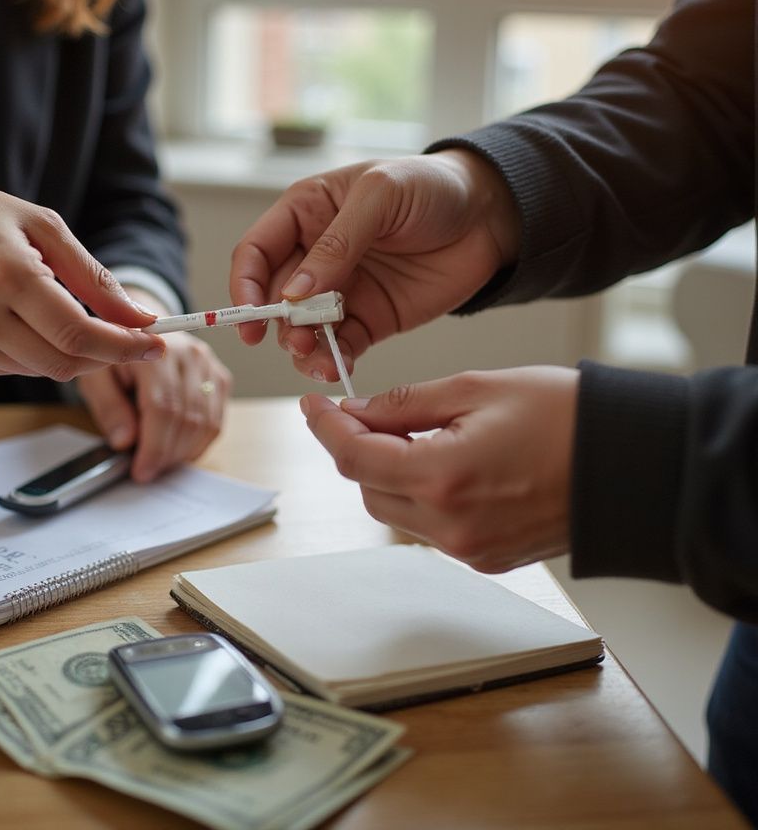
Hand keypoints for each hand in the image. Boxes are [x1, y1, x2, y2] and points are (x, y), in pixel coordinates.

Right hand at [0, 172, 165, 378]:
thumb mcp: (40, 225)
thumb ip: (92, 275)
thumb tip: (137, 317)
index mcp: (7, 274)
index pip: (80, 332)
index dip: (125, 345)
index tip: (157, 343)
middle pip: (66, 362)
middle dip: (107, 355)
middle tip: (130, 337)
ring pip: (42, 370)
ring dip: (72, 353)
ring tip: (73, 316)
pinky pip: (12, 368)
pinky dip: (36, 352)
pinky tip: (27, 322)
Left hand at [77, 289, 231, 481]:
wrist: (139, 330)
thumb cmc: (114, 356)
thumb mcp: (94, 376)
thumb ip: (108, 407)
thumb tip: (125, 441)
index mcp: (155, 348)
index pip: (163, 408)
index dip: (154, 447)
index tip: (140, 471)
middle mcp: (190, 354)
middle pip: (187, 419)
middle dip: (166, 454)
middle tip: (146, 471)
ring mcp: (209, 365)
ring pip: (206, 424)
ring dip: (182, 452)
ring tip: (159, 462)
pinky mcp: (220, 377)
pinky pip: (216, 422)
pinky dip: (198, 444)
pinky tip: (177, 450)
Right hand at [229, 151, 519, 384]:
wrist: (492, 216)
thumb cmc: (432, 186)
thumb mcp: (381, 196)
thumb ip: (337, 242)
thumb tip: (294, 293)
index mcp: (305, 213)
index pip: (256, 252)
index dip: (245, 284)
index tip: (250, 314)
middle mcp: (315, 255)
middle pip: (274, 298)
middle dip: (279, 323)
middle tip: (298, 339)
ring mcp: (341, 291)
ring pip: (302, 328)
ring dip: (302, 347)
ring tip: (317, 357)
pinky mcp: (369, 320)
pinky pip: (339, 346)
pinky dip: (332, 360)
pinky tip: (336, 367)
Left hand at [300, 366, 578, 572]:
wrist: (631, 465)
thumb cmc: (566, 417)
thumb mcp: (476, 388)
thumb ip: (405, 403)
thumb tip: (356, 411)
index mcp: (443, 477)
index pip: (353, 457)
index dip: (325, 427)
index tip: (313, 405)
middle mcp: (450, 525)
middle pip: (366, 488)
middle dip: (356, 448)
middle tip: (365, 411)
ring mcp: (468, 549)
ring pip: (393, 510)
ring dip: (385, 472)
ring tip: (411, 431)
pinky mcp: (486, 557)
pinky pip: (427, 526)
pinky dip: (418, 493)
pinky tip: (439, 460)